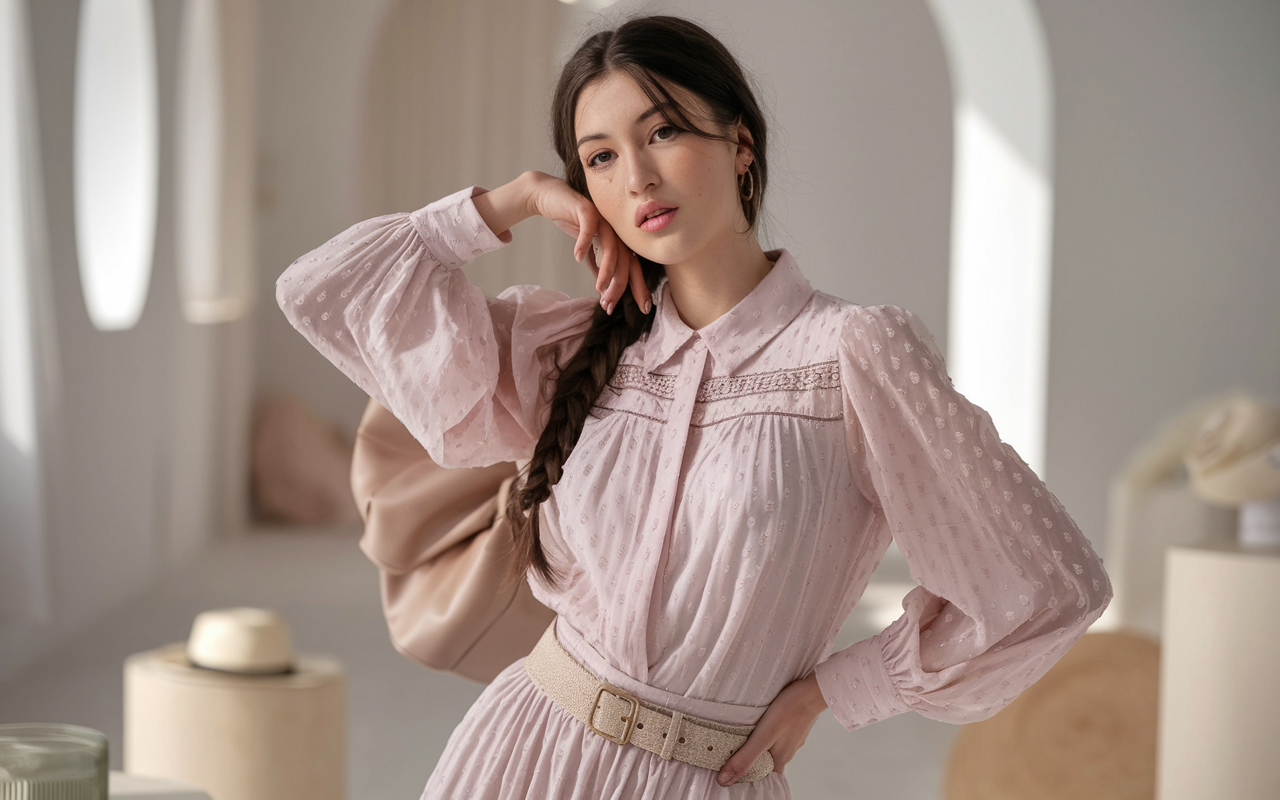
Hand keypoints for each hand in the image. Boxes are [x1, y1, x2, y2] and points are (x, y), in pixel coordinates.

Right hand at [524, 172, 652, 316]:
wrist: (551, 196)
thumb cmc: (571, 221)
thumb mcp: (587, 248)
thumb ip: (596, 264)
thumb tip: (604, 287)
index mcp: (617, 240)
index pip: (632, 266)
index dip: (639, 287)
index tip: (644, 308)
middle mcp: (615, 231)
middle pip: (625, 261)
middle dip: (621, 285)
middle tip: (611, 305)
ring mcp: (603, 219)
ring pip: (611, 248)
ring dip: (606, 270)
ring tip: (599, 287)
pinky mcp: (586, 209)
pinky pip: (589, 228)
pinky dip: (584, 243)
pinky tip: (577, 257)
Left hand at [716, 671, 828, 785]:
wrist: (812, 690)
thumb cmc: (788, 711)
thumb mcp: (762, 737)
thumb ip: (745, 759)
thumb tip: (725, 780)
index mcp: (780, 760)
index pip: (760, 776)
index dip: (745, 774)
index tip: (731, 768)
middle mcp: (787, 752)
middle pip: (765, 761)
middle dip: (752, 759)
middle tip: (733, 750)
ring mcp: (792, 738)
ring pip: (771, 747)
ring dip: (759, 744)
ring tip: (743, 735)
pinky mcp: (794, 725)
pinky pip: (778, 734)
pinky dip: (768, 732)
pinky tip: (762, 722)